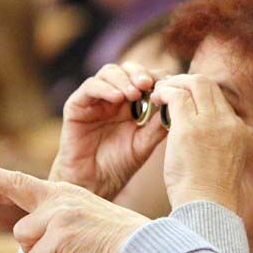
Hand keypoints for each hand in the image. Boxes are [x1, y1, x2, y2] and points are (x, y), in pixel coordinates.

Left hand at [0, 158, 148, 252]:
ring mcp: (59, 213)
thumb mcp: (84, 222)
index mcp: (67, 192)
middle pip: (14, 189)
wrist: (140, 247)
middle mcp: (60, 197)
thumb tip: (26, 236)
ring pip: (23, 237)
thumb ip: (56, 221)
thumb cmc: (117, 240)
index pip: (24, 182)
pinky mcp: (59, 234)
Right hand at [51, 62, 167, 199]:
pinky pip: (89, 87)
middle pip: (127, 69)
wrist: (95, 183)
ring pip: (108, 72)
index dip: (156, 77)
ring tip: (134, 93)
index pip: (146, 78)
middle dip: (139, 73)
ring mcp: (95, 99)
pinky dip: (104, 88)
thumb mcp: (145, 143)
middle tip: (148, 84)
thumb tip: (175, 104)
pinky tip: (117, 98)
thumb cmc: (120, 164)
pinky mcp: (77, 105)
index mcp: (133, 103)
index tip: (167, 84)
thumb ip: (158, 124)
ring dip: (123, 79)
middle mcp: (114, 96)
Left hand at [151, 75, 248, 211]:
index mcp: (239, 131)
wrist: (208, 209)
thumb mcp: (222, 164)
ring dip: (174, 84)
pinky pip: (176, 95)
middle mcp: (229, 122)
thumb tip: (199, 139)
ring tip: (159, 93)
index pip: (219, 99)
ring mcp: (211, 123)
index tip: (183, 97)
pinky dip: (164, 92)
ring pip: (194, 83)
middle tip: (169, 88)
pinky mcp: (190, 128)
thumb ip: (216, 144)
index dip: (198, 93)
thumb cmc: (209, 196)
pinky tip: (155, 99)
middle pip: (209, 84)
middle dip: (186, 81)